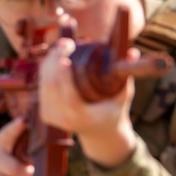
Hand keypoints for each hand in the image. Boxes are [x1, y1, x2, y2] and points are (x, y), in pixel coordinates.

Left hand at [38, 37, 135, 168]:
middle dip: (55, 61)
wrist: (99, 134)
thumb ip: (126, 76)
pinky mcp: (44, 114)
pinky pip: (42, 87)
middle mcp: (64, 119)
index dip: (64, 79)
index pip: (70, 98)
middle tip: (66, 42)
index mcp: (83, 118)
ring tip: (63, 45)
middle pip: (52, 86)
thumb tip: (133, 51)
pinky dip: (47, 70)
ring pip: (44, 84)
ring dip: (50, 62)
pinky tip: (54, 57)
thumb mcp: (123, 96)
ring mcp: (51, 117)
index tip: (65, 59)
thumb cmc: (113, 111)